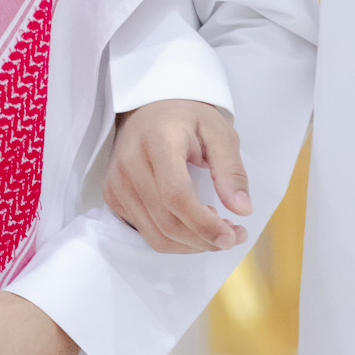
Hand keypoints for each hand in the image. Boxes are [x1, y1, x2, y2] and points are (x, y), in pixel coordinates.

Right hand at [104, 97, 250, 253]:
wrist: (149, 110)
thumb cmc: (187, 120)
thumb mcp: (219, 133)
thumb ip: (231, 170)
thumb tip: (242, 209)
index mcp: (159, 140)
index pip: (176, 195)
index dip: (204, 223)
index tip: (231, 236)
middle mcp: (131, 162)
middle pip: (167, 222)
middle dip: (205, 239)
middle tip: (233, 235)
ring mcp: (117, 181)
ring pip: (156, 236)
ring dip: (191, 245)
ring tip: (215, 229)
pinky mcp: (112, 195)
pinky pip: (146, 233)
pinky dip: (174, 239)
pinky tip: (191, 222)